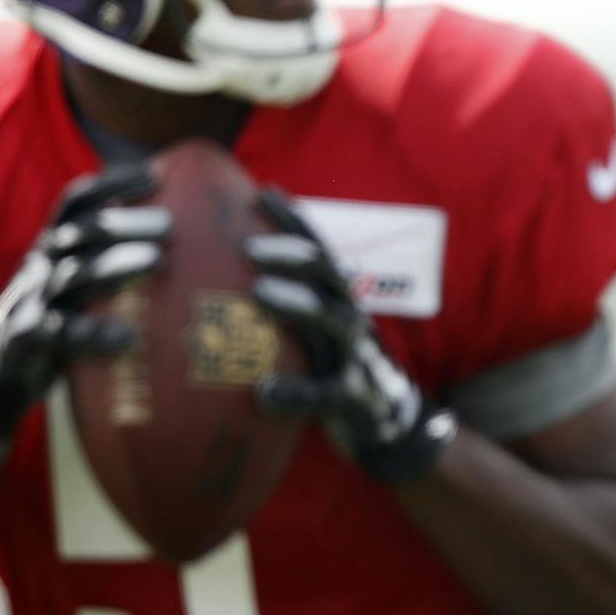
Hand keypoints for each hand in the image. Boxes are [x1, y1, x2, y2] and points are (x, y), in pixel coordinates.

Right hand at [0, 166, 168, 436]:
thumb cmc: (58, 318)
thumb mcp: (78, 283)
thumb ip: (113, 260)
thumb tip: (185, 246)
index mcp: (54, 246)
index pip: (77, 201)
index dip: (113, 184)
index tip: (156, 174)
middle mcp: (41, 264)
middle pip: (80, 233)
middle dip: (122, 223)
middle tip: (169, 225)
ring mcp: (31, 298)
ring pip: (73, 275)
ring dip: (115, 266)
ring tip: (157, 262)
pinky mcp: (26, 338)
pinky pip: (61, 332)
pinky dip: (94, 335)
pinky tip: (129, 338)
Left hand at [244, 190, 453, 483]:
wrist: (388, 420)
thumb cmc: (335, 364)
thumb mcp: (318, 327)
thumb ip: (287, 298)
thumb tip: (227, 266)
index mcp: (339, 299)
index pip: (317, 248)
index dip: (292, 220)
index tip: (260, 194)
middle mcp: (350, 319)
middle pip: (327, 275)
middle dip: (291, 256)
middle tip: (248, 248)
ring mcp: (355, 357)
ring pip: (332, 323)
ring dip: (297, 303)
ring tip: (259, 293)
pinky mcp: (351, 399)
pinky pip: (325, 394)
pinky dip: (295, 393)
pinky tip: (265, 393)